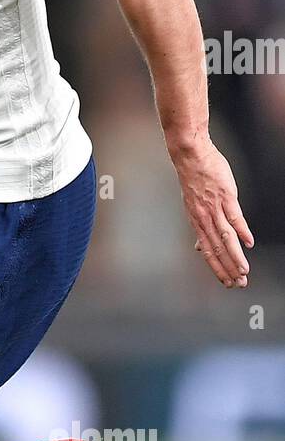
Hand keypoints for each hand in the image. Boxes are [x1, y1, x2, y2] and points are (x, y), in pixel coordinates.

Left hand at [171, 138, 253, 286]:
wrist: (191, 155)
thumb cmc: (195, 179)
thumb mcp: (192, 206)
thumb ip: (200, 228)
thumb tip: (200, 248)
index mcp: (196, 222)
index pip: (207, 251)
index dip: (217, 268)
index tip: (226, 283)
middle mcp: (204, 218)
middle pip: (217, 249)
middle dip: (228, 269)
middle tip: (239, 285)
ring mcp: (214, 208)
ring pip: (225, 238)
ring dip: (235, 256)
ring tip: (243, 271)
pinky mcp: (225, 196)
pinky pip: (234, 217)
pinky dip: (242, 231)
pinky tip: (249, 244)